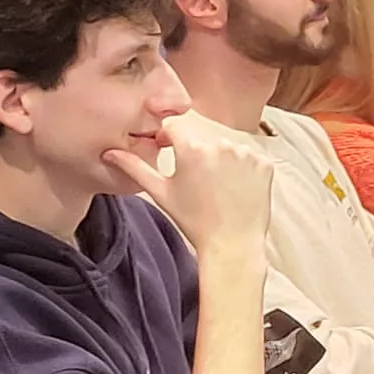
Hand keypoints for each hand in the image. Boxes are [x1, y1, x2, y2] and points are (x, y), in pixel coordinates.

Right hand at [105, 112, 272, 256]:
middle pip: (201, 138)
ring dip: (219, 160)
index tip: (168, 150)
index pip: (175, 127)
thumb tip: (109, 152)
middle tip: (195, 180)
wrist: (232, 245)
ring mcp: (246, 153)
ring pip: (225, 147)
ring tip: (216, 187)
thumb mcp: (161, 193)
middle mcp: (221, 144)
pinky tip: (235, 188)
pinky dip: (242, 168)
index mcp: (192, 148)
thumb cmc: (194, 222)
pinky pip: (249, 157)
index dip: (168, 138)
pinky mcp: (264, 163)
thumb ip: (134, 167)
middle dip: (195, 153)